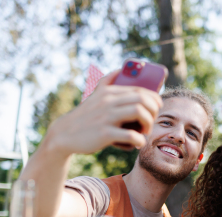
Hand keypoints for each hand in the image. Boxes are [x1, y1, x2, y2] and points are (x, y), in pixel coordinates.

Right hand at [45, 70, 162, 156]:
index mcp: (109, 91)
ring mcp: (107, 117)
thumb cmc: (86, 116)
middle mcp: (109, 101)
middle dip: (153, 111)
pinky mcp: (105, 134)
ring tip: (144, 132)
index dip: (154, 99)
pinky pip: (131, 135)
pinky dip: (139, 140)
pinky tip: (137, 143)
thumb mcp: (95, 95)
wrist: (64, 134)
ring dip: (148, 123)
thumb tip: (122, 68)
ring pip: (140, 112)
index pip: (141, 90)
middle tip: (150, 122)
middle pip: (143, 99)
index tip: (156, 108)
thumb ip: (108, 81)